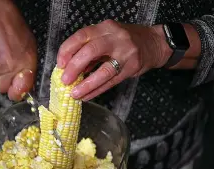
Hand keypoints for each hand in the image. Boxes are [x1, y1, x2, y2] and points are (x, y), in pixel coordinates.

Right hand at [0, 0, 36, 100]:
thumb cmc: (13, 27)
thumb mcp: (30, 48)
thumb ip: (29, 67)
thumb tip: (27, 83)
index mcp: (24, 64)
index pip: (20, 91)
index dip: (17, 93)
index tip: (17, 92)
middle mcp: (8, 67)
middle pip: (3, 88)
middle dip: (5, 82)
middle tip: (7, 70)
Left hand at [57, 20, 171, 100]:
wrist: (154, 44)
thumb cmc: (125, 40)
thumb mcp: (107, 36)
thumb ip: (90, 49)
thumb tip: (70, 67)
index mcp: (105, 28)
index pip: (82, 36)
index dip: (68, 49)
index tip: (60, 63)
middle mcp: (116, 38)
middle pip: (91, 51)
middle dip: (74, 67)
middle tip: (65, 80)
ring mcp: (126, 54)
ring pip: (103, 71)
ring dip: (86, 84)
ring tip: (75, 94)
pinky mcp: (131, 69)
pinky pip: (111, 82)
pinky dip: (97, 90)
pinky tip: (87, 96)